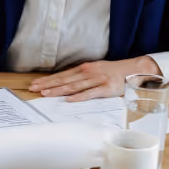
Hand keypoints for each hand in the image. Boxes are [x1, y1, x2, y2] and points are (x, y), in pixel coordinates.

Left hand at [29, 56, 160, 101]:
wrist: (134, 70)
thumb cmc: (114, 72)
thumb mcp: (96, 70)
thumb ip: (82, 76)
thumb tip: (66, 84)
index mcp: (84, 68)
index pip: (62, 75)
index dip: (48, 80)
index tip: (36, 84)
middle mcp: (88, 73)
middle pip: (64, 80)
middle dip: (48, 84)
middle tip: (34, 89)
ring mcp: (97, 80)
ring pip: (74, 86)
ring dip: (58, 90)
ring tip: (46, 94)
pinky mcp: (106, 88)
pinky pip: (90, 93)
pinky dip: (79, 96)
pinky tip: (69, 99)